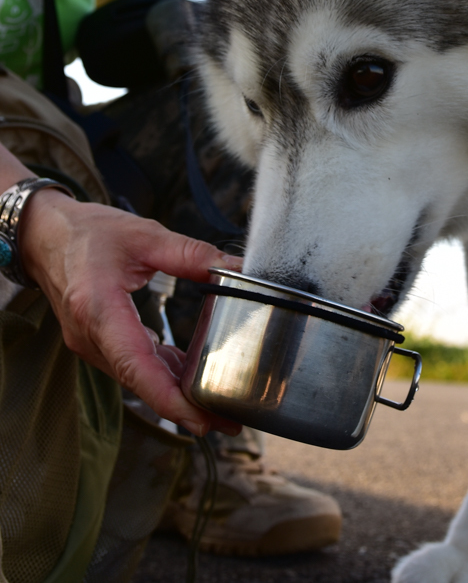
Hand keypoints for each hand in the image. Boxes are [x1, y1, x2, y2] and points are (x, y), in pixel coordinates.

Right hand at [20, 188, 242, 436]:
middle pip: (141, 381)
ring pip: (138, 378)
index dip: (168, 398)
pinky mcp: (98, 342)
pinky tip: (192, 378)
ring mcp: (92, 343)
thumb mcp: (145, 236)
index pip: (135, 366)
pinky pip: (133, 365)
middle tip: (229, 421)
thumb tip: (235, 268)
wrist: (45, 236)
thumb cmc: (88, 233)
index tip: (199, 418)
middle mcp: (91, 336)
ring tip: (219, 409)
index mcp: (99, 309)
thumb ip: (191, 255)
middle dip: (183, 405)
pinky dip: (162, 373)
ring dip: (175, 393)